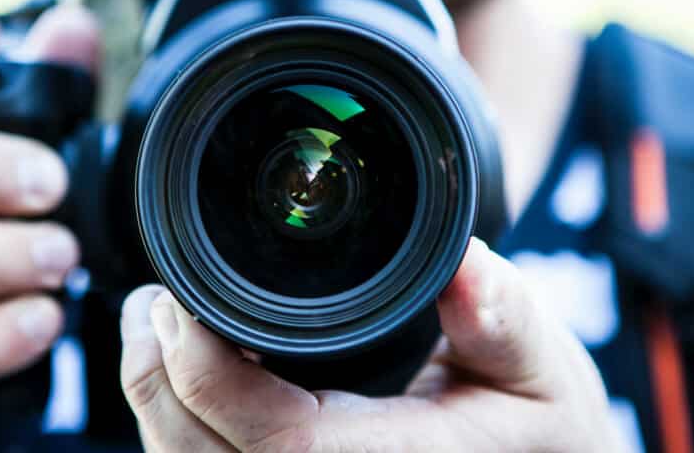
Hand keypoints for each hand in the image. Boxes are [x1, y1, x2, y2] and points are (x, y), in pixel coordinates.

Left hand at [119, 238, 620, 452]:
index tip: (182, 299)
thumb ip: (503, 316)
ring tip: (154, 329)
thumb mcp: (542, 369)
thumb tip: (466, 257)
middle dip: (154, 380)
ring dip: (158, 406)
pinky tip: (185, 380)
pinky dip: (182, 432)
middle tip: (150, 301)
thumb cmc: (543, 437)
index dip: (206, 372)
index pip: (273, 440)